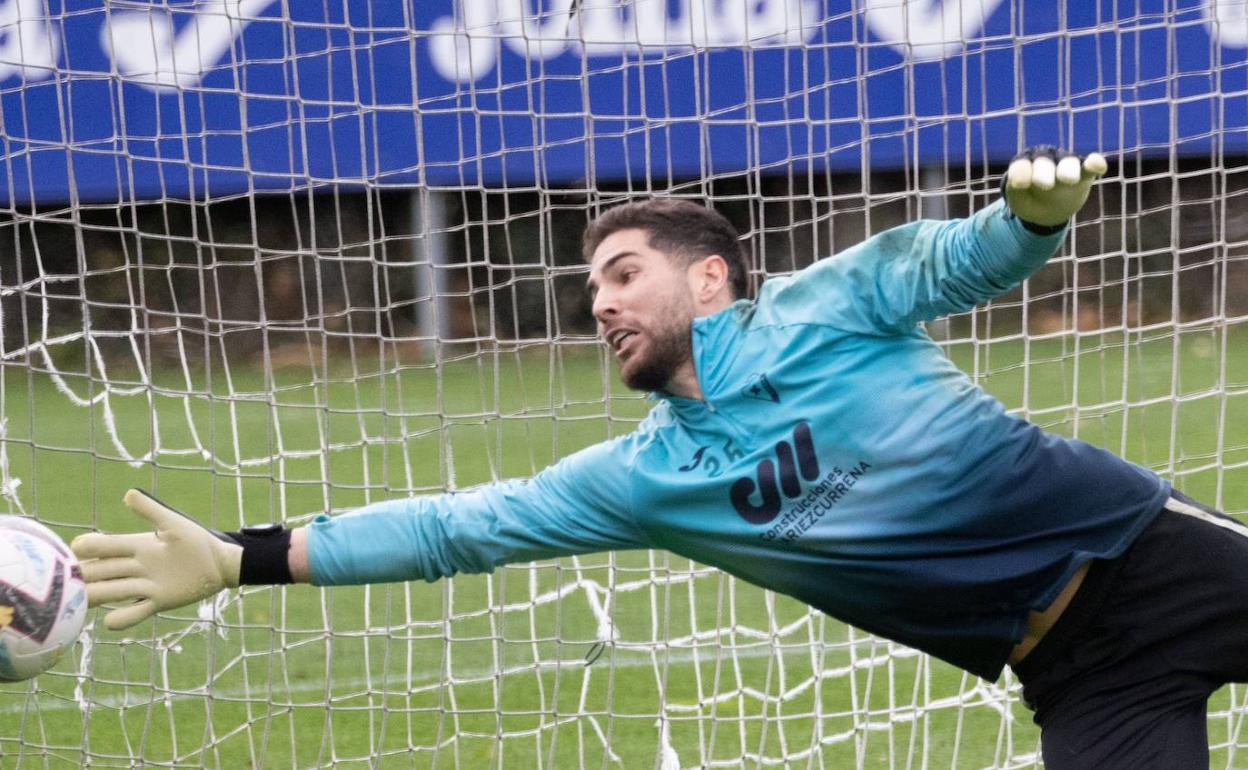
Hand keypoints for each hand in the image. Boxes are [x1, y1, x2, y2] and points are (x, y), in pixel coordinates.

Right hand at [70, 489, 241, 630]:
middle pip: (101, 571)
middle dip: (84, 575)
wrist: (217, 563)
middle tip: (66, 581)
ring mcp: (144, 586)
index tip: (77, 548)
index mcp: (135, 546)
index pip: (104, 547)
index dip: (89, 547)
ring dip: (95, 596)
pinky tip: (110, 621)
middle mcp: (134, 567)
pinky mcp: (158, 602)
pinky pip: (135, 612)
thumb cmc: (195, 540)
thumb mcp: (174, 523)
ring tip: (80, 603)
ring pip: (111, 592)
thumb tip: (128, 494)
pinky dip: (122, 618)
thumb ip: (152, 510)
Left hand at [1004, 146, 1107, 227]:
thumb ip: (1015, 192)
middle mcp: (1046, 159)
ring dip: (1068, 169)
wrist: (1048, 210)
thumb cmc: (1029, 202)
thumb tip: (1017, 182)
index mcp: (1025, 163)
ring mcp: (1066, 165)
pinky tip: (1098, 166)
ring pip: (1068, 162)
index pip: (1021, 165)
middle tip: (1044, 185)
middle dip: (1043, 173)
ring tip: (1068, 180)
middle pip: (1044, 162)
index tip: (1020, 184)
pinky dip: (1095, 163)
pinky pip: (1091, 165)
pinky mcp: (1084, 173)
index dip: (1021, 173)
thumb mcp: (1017, 201)